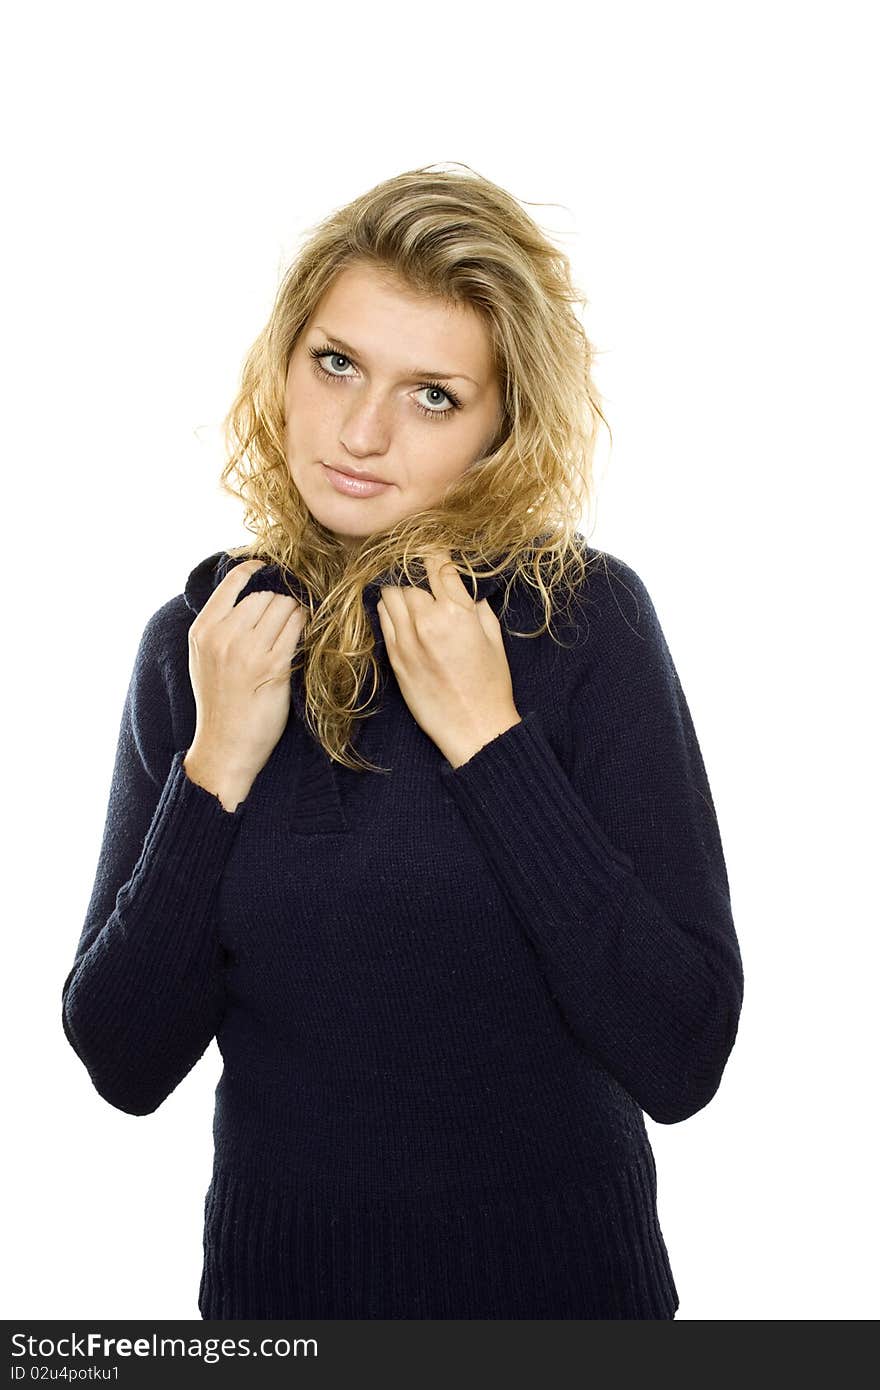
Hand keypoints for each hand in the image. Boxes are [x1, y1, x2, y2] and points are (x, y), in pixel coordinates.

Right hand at [186, 559, 306, 790]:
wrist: (224, 746)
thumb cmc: (218, 702)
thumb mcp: (204, 658)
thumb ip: (218, 626)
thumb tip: (249, 593)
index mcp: (203, 630)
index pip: (234, 582)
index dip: (257, 571)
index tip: (271, 570)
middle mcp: (223, 636)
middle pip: (265, 595)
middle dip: (281, 599)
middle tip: (290, 610)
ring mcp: (248, 650)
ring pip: (284, 607)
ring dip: (297, 611)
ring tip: (297, 623)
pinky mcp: (274, 666)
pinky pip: (297, 628)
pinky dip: (306, 625)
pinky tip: (308, 631)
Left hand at [377, 548, 521, 767]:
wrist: (473, 727)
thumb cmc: (491, 685)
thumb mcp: (493, 638)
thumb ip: (477, 607)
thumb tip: (464, 589)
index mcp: (455, 612)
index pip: (437, 564)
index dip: (435, 552)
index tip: (435, 551)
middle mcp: (426, 621)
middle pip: (407, 576)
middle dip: (414, 570)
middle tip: (419, 570)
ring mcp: (405, 639)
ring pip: (389, 594)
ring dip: (398, 587)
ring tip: (408, 589)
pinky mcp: (394, 657)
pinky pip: (382, 619)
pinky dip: (389, 609)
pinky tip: (400, 611)